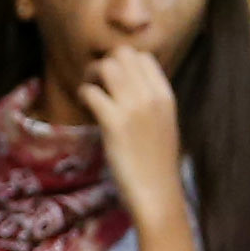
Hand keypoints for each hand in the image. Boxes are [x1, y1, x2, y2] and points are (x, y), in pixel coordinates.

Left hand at [76, 46, 186, 221]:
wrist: (158, 196)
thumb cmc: (158, 166)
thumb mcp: (164, 126)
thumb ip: (150, 102)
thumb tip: (127, 83)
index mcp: (166, 97)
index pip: (142, 56)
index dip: (123, 63)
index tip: (115, 82)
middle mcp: (152, 97)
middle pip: (121, 54)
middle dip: (104, 65)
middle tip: (98, 86)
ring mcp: (133, 109)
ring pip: (105, 66)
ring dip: (91, 76)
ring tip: (91, 97)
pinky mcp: (114, 122)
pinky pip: (90, 91)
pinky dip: (83, 97)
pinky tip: (87, 111)